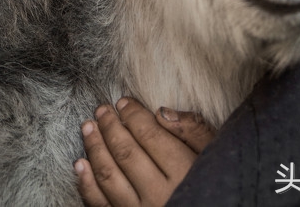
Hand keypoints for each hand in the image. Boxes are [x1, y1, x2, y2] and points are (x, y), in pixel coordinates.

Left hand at [75, 97, 216, 206]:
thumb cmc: (218, 186)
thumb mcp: (216, 157)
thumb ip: (195, 132)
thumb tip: (162, 112)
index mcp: (184, 174)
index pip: (150, 135)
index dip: (132, 114)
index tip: (123, 102)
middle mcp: (160, 195)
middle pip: (125, 152)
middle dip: (109, 126)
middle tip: (101, 109)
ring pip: (109, 176)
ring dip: (94, 148)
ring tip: (88, 127)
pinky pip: (101, 204)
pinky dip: (87, 183)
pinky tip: (81, 164)